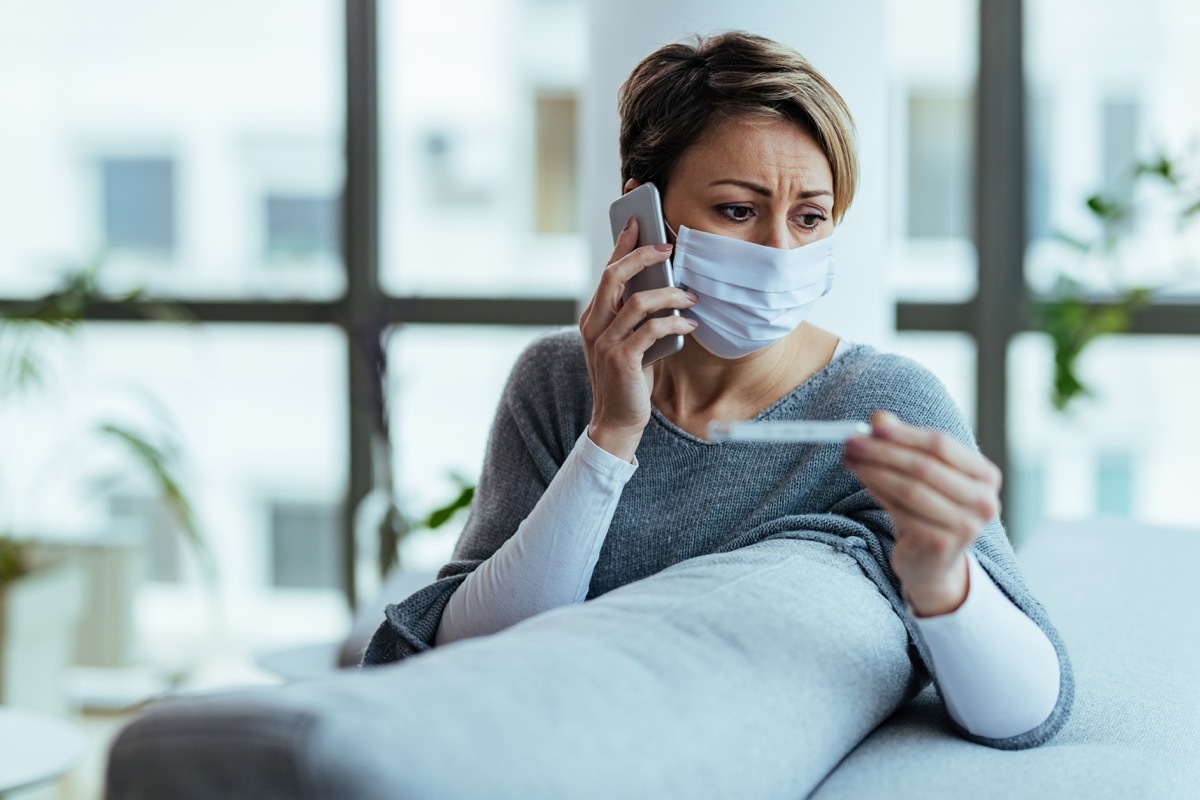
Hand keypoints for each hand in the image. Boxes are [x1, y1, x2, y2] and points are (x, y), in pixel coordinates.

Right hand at [578, 217, 697, 460]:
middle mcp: (593, 325)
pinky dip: (673, 323)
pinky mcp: (621, 360)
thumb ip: (639, 314)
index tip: (636, 215)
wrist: (617, 421)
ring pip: (636, 302)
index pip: (607, 269)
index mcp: (594, 316)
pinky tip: (690, 324)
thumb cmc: (630, 377)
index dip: (621, 240)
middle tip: (668, 247)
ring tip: (690, 296)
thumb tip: (669, 282)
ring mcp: (604, 343)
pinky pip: (650, 330)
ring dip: (668, 294)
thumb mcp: (631, 339)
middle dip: (642, 256)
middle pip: (614, 276)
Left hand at [842, 411, 1002, 616]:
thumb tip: (878, 418)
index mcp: (986, 476)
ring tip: (850, 459)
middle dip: (883, 452)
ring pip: (910, 489)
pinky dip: (878, 493)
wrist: (932, 563)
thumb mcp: (921, 473)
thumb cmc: (928, 510)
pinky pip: (901, 511)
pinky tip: (862, 481)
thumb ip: (904, 443)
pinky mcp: (941, 545)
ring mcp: (965, 527)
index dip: (906, 434)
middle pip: (924, 467)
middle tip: (852, 442)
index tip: (873, 427)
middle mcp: (984, 502)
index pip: (942, 446)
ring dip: (875, 471)